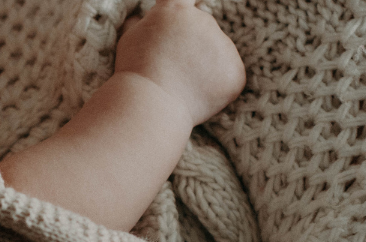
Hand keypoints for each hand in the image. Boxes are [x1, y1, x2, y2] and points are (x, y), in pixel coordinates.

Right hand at [114, 0, 245, 125]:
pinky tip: (195, 98)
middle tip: (171, 70)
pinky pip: (228, 78)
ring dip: (204, 68)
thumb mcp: (130, 39)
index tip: (191, 6)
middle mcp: (205, 21)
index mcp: (177, 10)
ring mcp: (224, 47)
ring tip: (181, 88)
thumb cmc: (135, 74)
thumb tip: (144, 18)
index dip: (188, 3)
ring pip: (217, 55)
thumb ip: (142, 23)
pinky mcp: (235, 73)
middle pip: (202, 30)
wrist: (150, 107)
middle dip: (191, 47)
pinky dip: (216, 89)